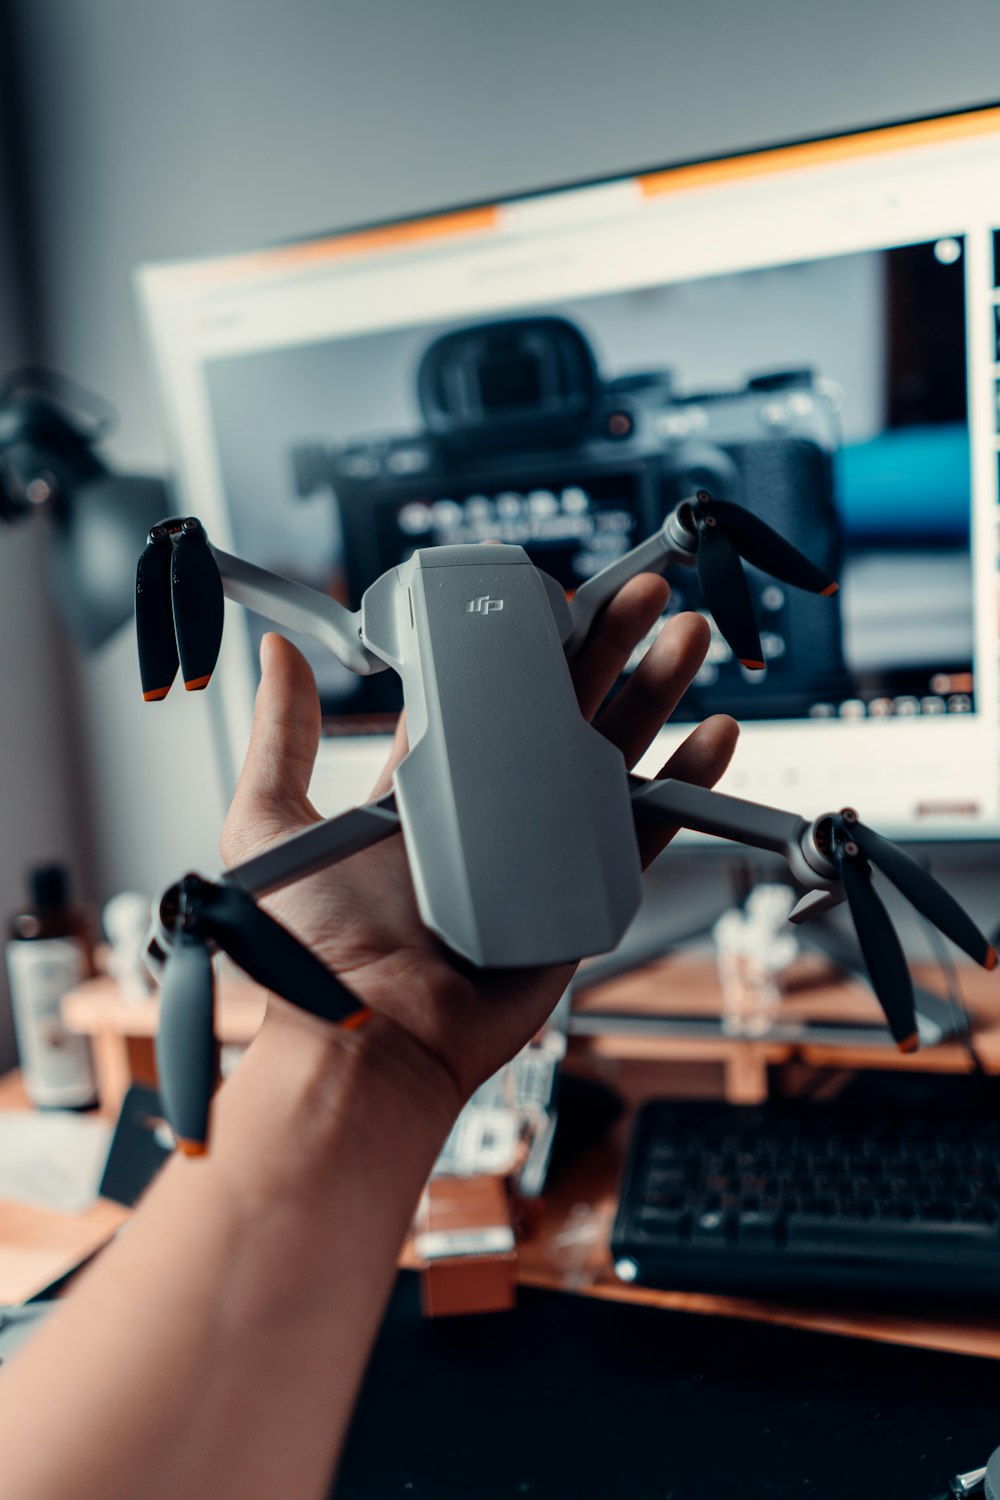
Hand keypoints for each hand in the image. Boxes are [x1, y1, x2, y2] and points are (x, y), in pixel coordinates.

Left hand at [221, 576, 737, 1115]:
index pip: (485, 696)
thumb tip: (279, 653)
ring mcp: (541, 852)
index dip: (522, 644)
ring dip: (655, 694)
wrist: (368, 1041)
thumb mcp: (271, 823)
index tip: (553, 596)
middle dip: (607, 647)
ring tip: (686, 636)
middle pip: (561, 710)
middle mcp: (491, 812)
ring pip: (611, 757)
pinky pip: (642, 834)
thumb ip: (281, 738)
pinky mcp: (581, 897)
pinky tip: (712, 737)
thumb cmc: (315, 952)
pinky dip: (684, 787)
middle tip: (641, 595)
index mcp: (427, 787)